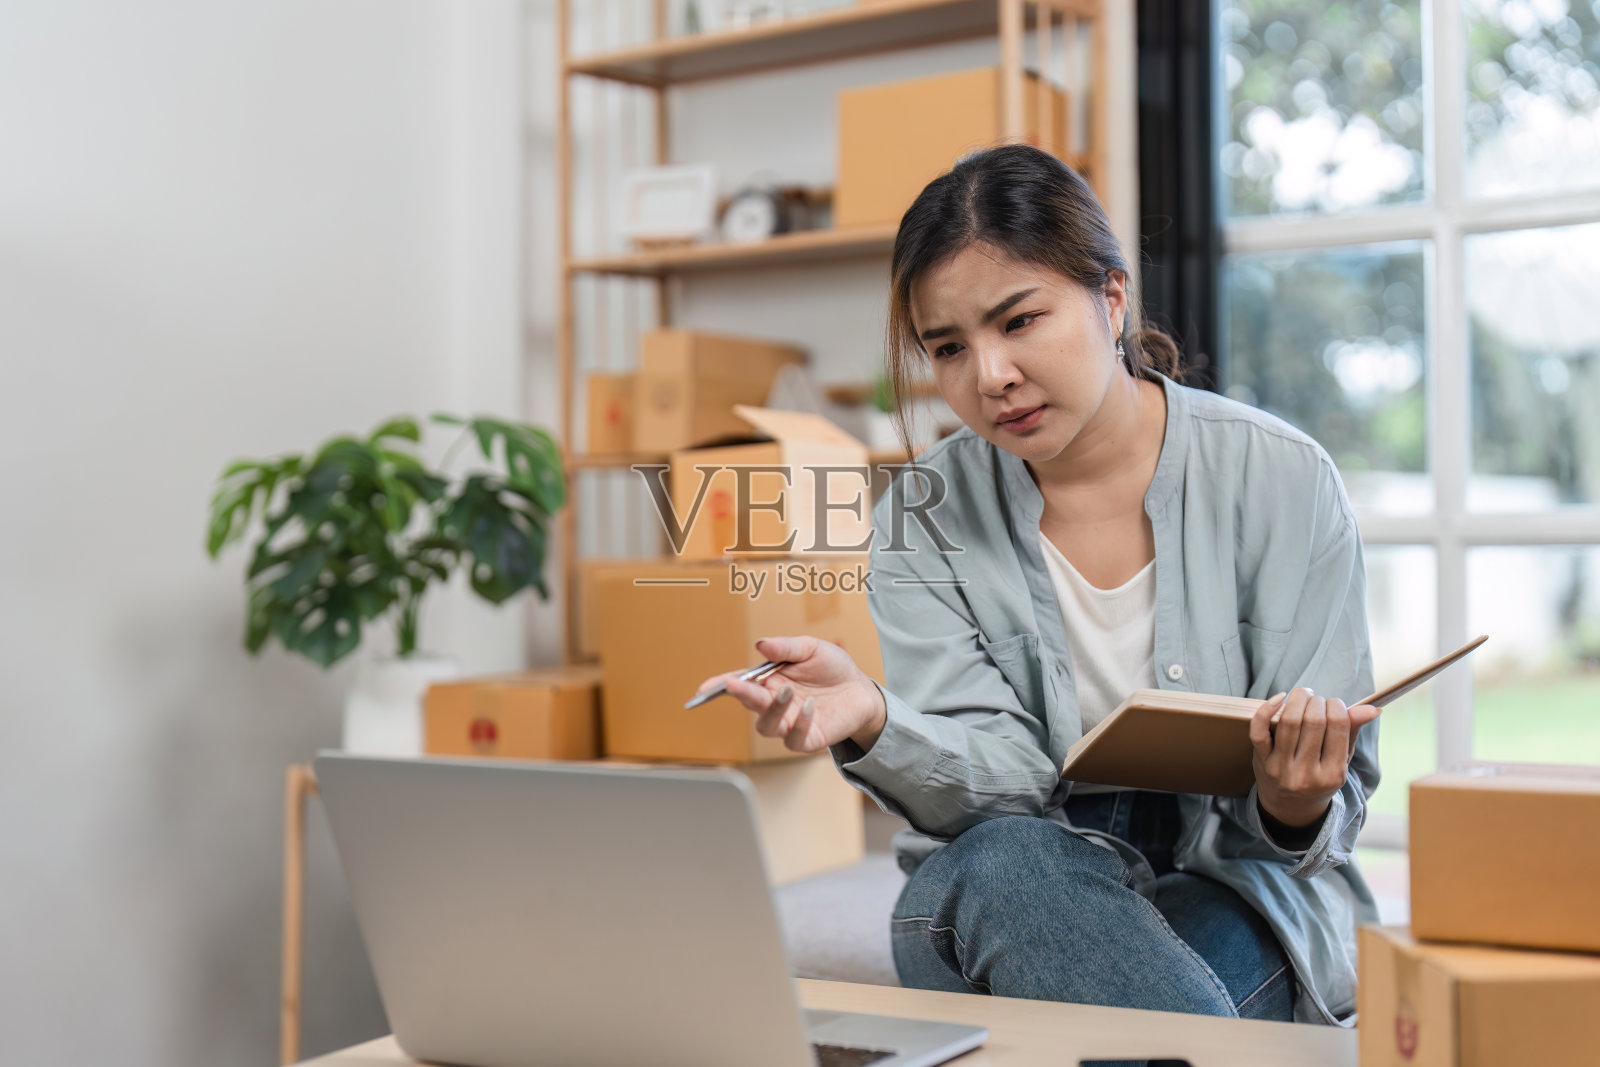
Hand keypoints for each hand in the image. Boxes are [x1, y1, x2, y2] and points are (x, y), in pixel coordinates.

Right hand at [691, 635, 886, 753]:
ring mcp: (788, 723)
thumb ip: (787, 648)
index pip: (740, 684)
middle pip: (750, 704)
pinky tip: (810, 706)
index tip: (704, 689)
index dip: (720, 686)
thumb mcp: (812, 648)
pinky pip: (794, 739)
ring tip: (786, 690)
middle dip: (743, 694)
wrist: (861, 691)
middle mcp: (774, 704)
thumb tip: (761, 644)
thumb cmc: (832, 667)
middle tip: (738, 684)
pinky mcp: (806, 739)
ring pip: (767, 726)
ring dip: (772, 708)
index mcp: (768, 680)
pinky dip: (800, 723)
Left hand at [1249, 688, 1379, 828]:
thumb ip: (1352, 732)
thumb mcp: (1342, 761)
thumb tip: (1373, 708)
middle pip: (1313, 721)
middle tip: (1317, 700)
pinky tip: (1280, 699)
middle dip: (1317, 701)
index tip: (1334, 704)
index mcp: (1333, 775)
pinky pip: (1259, 730)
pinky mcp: (1261, 761)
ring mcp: (1281, 768)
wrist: (1290, 807)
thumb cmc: (1320, 778)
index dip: (1337, 706)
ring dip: (1297, 699)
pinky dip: (1265, 709)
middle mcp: (1306, 774)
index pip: (1337, 726)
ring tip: (1303, 695)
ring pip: (1288, 721)